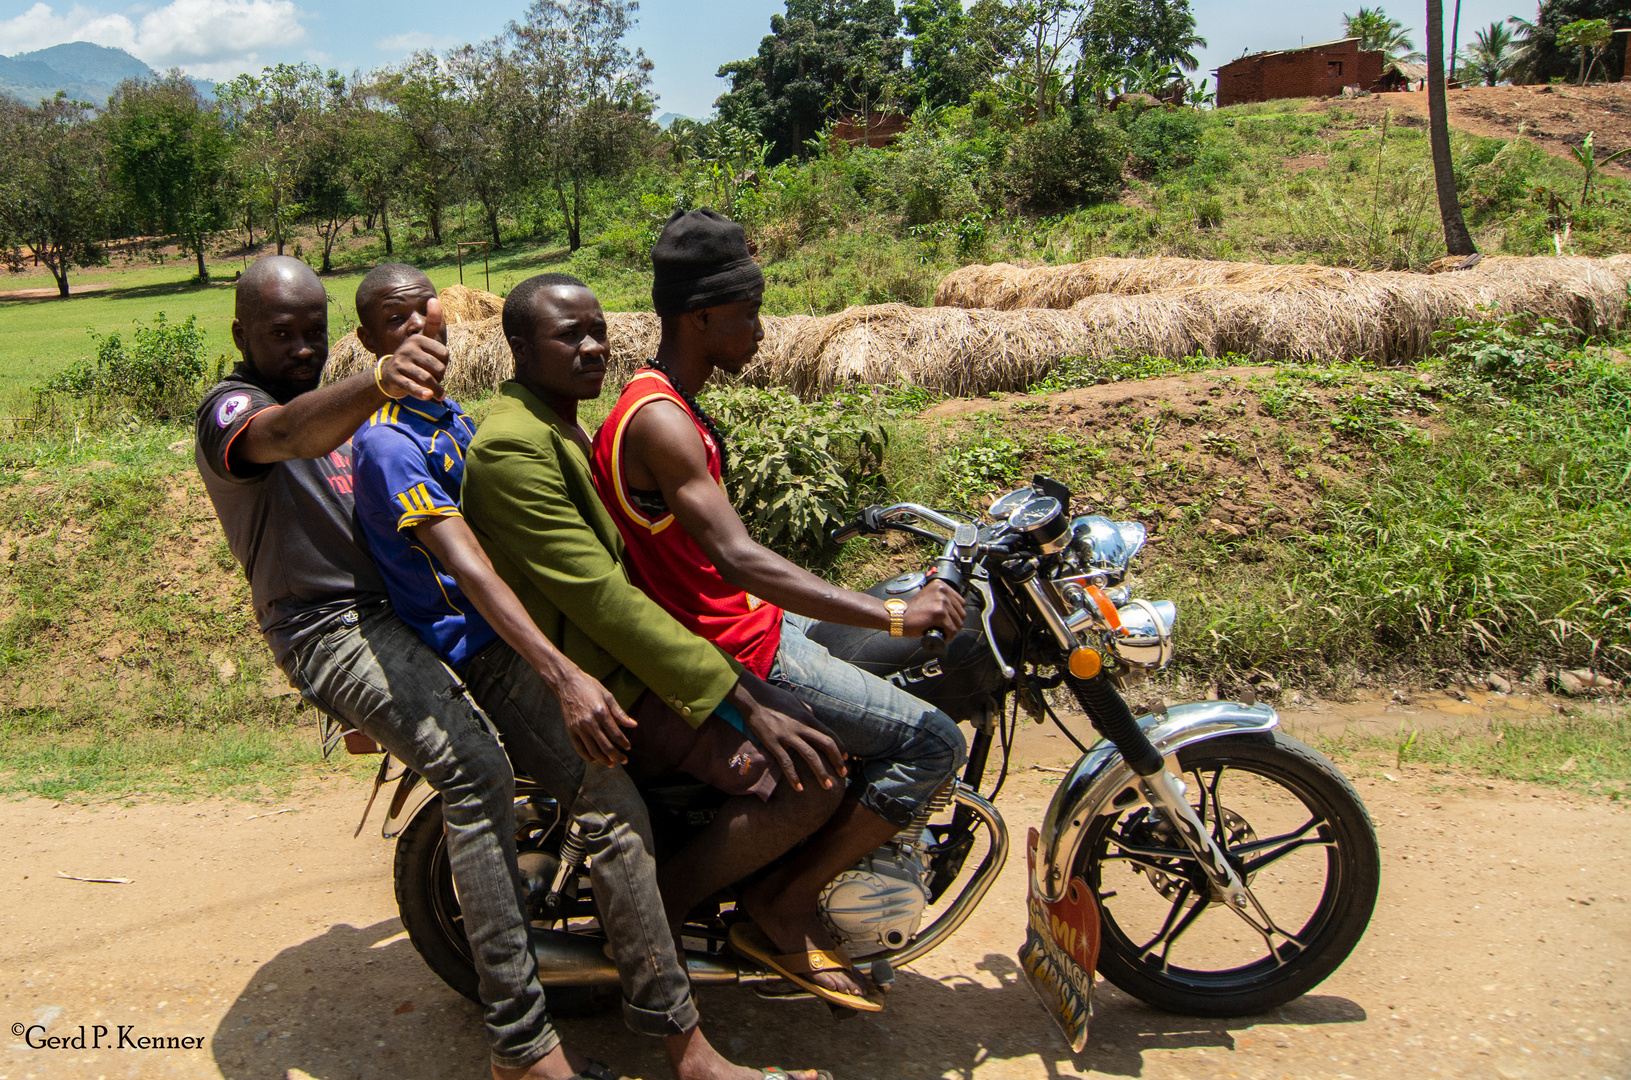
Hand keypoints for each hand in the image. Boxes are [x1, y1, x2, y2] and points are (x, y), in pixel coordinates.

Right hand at [380, 298, 447, 401]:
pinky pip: (411, 386)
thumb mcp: (422, 339)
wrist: (389, 375)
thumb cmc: (412, 357)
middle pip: (438, 368)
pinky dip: (420, 392)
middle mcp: (408, 349)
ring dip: (436, 389)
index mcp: (418, 339)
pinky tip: (428, 396)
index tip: (437, 366)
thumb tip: (434, 299)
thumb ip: (431, 323)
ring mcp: (401, 363)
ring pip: (427, 378)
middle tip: (434, 380)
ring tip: (438, 395)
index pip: (444, 355)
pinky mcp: (395, 378)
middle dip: (440, 378)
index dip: (445, 364)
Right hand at [551, 666, 636, 766]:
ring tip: (611, 763)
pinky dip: (587, 756)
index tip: (628, 747)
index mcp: (601, 712)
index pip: (615, 734)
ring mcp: (578, 727)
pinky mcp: (570, 730)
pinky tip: (595, 759)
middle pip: (605, 746)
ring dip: (603, 759)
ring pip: (593, 750)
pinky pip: (579, 748)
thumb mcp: (607, 696)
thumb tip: (633, 725)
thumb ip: (620, 713)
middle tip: (624, 760)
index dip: (623, 743)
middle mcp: (589, 722)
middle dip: (616, 756)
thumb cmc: (589, 687)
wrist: (566, 682)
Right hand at [727, 674, 846, 791]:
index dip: (840, 748)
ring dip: (821, 773)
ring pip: (810, 756)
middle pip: (826, 745)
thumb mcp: (794, 700)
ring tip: (828, 786)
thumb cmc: (773, 697)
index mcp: (807, 717)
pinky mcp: (774, 743)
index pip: (829, 734)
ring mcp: (788, 735)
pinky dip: (794, 777)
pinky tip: (799, 788)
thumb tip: (814, 714)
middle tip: (843, 775)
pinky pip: (787, 762)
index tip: (846, 759)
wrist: (752, 697)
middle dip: (837, 761)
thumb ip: (805, 708)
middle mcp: (801, 727)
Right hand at [903, 581, 965, 637]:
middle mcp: (942, 591)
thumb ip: (941, 599)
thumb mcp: (928, 597)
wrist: (898, 616)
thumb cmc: (912, 611)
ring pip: (958, 622)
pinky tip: (942, 636)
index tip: (947, 619)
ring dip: (951, 630)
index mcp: (940, 585)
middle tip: (943, 627)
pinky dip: (948, 636)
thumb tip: (956, 611)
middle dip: (953, 623)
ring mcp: (941, 602)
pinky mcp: (939, 614)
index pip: (961, 602)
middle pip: (961, 613)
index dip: (955, 614)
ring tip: (941, 632)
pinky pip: (952, 629)